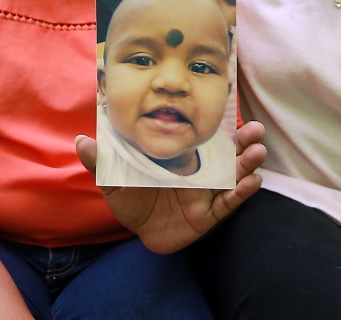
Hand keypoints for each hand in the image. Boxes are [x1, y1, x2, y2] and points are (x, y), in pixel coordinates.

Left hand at [75, 120, 265, 253]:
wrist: (139, 234)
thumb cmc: (131, 201)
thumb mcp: (114, 180)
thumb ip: (102, 162)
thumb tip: (82, 140)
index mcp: (181, 155)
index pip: (202, 135)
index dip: (218, 122)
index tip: (231, 106)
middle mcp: (199, 170)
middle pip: (226, 152)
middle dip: (242, 140)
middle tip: (256, 126)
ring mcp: (207, 191)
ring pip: (233, 174)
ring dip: (247, 162)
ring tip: (258, 150)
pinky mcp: (209, 214)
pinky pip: (228, 202)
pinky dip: (241, 192)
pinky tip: (253, 181)